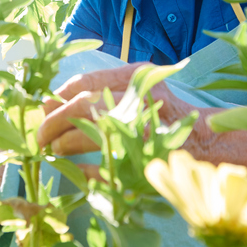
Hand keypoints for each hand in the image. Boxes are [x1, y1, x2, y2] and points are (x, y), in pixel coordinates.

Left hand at [37, 63, 194, 155]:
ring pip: (90, 133)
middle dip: (54, 122)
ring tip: (54, 150)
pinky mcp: (146, 157)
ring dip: (65, 144)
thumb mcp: (134, 91)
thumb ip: (99, 92)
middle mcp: (140, 97)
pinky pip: (104, 166)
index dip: (57, 97)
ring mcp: (144, 128)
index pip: (85, 83)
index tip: (44, 109)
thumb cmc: (163, 115)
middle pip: (83, 106)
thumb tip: (50, 101)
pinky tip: (76, 170)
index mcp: (136, 76)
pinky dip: (85, 170)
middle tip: (41, 136)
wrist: (206, 140)